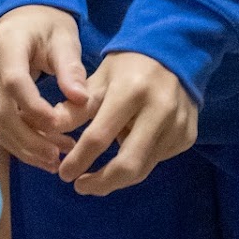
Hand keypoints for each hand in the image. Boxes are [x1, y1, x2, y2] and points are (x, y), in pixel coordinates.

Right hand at [0, 5, 88, 172]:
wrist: (24, 15)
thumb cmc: (48, 25)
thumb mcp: (65, 38)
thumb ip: (71, 67)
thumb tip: (81, 99)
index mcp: (5, 41)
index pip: (14, 82)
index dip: (35, 109)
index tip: (60, 126)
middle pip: (0, 110)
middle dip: (29, 139)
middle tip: (58, 156)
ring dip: (23, 146)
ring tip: (54, 159)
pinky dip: (17, 142)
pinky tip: (41, 151)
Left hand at [53, 51, 196, 195]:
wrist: (174, 51)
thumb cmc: (129, 64)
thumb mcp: (99, 78)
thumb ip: (76, 107)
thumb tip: (50, 131)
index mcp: (131, 90)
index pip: (100, 136)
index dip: (79, 160)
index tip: (64, 174)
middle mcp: (159, 109)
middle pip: (129, 165)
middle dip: (102, 183)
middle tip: (82, 187)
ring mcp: (178, 125)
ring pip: (144, 167)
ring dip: (119, 174)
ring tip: (102, 169)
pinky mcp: (188, 135)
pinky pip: (158, 159)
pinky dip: (139, 160)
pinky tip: (130, 145)